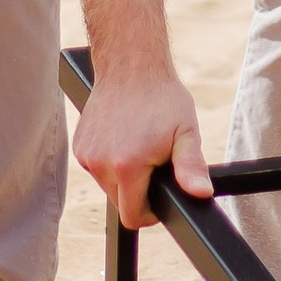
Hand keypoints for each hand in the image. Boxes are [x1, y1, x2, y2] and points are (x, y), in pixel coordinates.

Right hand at [72, 64, 212, 227]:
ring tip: (139, 148)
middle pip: (120, 202)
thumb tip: (201, 194)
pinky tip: (122, 139)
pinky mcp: (79, 145)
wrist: (130, 64)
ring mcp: (86, 154)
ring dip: (123, 177)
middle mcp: (100, 163)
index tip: (160, 197)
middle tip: (154, 163)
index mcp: (127, 166)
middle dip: (138, 192)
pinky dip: (109, 162)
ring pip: (107, 185)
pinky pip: (96, 167)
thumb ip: (191, 168)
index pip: (132, 216)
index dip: (150, 214)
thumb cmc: (162, 98)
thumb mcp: (186, 133)